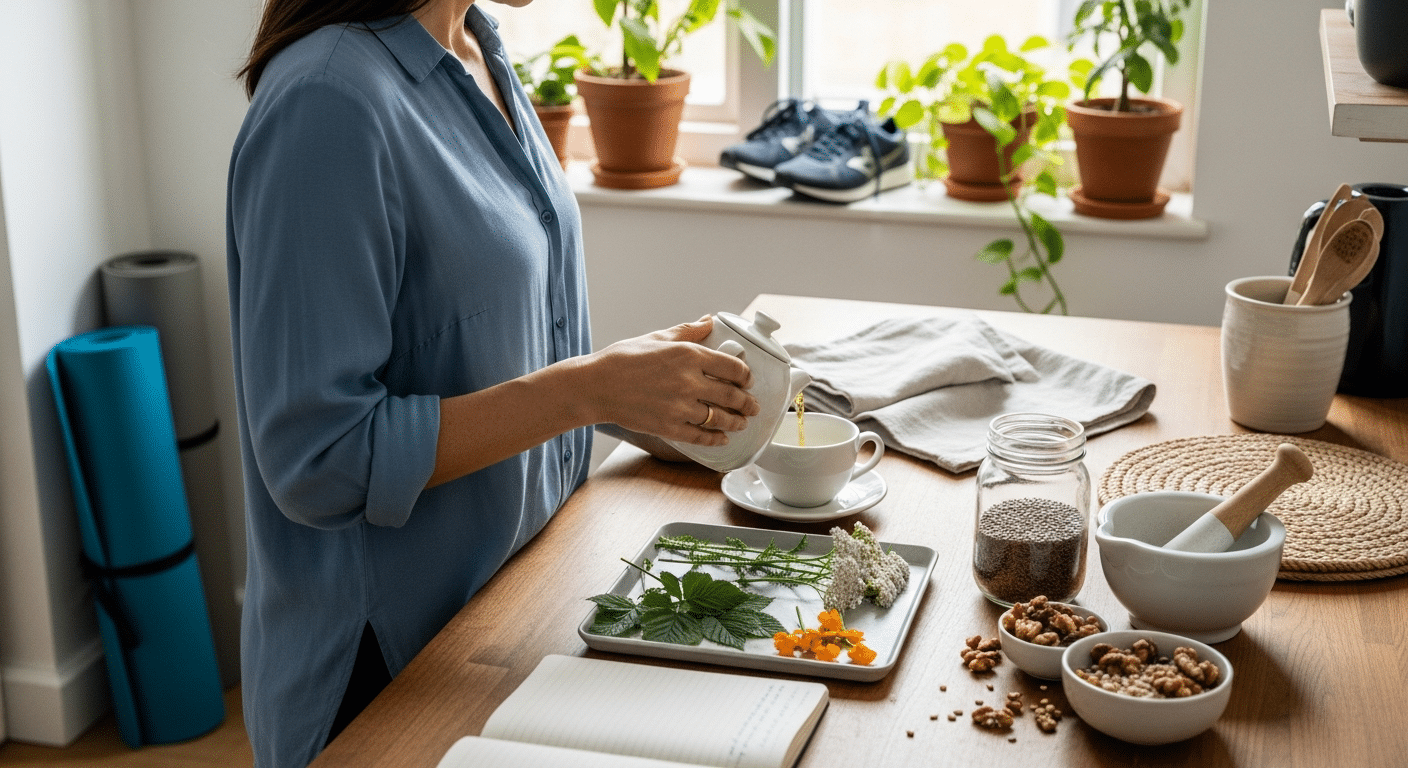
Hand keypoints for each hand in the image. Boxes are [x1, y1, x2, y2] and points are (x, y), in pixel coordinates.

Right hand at [580, 316, 759, 445]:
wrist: (596, 385)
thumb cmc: (623, 358)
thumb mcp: (657, 337)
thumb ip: (688, 331)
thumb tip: (709, 321)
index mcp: (689, 355)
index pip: (733, 367)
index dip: (746, 376)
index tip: (748, 379)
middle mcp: (689, 381)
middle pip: (732, 395)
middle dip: (747, 403)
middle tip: (753, 406)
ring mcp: (680, 406)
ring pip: (720, 418)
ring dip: (736, 422)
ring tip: (742, 423)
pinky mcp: (669, 427)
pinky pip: (700, 436)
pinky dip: (715, 439)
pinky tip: (722, 439)